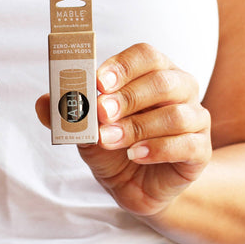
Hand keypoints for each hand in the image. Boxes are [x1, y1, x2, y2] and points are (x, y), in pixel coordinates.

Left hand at [37, 43, 210, 216]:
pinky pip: (187, 144)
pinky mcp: (200, 151)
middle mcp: (179, 90)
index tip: (97, 81)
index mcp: (153, 73)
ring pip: (176, 114)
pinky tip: (136, 155)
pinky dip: (158, 149)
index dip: (122, 66)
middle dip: (127, 96)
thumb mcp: (85, 131)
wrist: (133, 187)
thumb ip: (68, 114)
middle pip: (162, 81)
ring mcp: (195, 120)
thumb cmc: (114, 148)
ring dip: (137, 127)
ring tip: (109, 140)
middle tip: (100, 112)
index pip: (145, 56)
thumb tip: (44, 101)